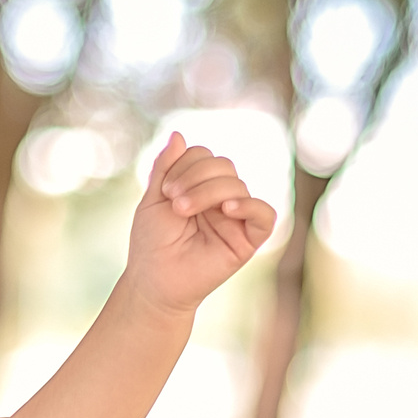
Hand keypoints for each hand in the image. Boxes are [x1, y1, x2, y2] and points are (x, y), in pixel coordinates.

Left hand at [124, 133, 279, 312]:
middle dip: (196, 176)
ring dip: (209, 191)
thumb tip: (178, 134)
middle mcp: (221, 198)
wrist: (155, 283)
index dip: (185, 164)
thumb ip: (165, 167)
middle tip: (174, 202)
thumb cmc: (152, 244)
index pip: (204, 155)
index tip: (164, 190)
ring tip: (184, 210)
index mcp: (199, 186)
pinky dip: (249, 206)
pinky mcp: (248, 239)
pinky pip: (265, 214)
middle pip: (224, 165)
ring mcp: (236, 218)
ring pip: (238, 185)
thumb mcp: (154, 199)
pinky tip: (226, 209)